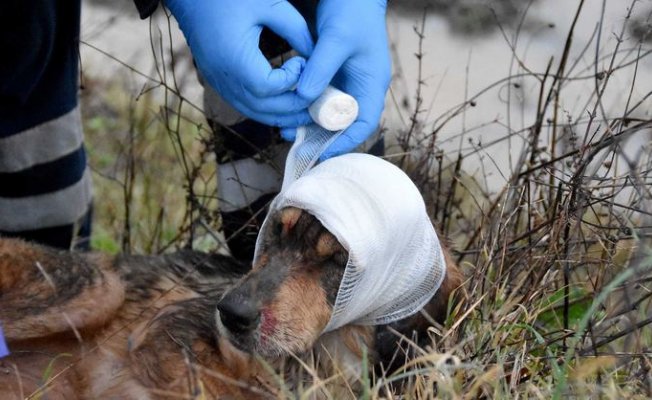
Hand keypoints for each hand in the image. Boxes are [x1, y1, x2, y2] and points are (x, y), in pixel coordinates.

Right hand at [166, 0, 314, 126]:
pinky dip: (265, 109)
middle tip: (316, 102)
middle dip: (292, 109)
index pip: (268, 87)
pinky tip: (283, 103)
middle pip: (263, 108)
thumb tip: (318, 55)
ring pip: (253, 112)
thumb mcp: (269, 5)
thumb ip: (296, 30)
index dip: (291, 80)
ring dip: (280, 116)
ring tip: (304, 111)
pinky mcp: (218, 82)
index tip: (302, 62)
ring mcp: (219, 83)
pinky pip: (244, 105)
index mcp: (234, 59)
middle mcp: (224, 78)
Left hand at [284, 0, 390, 158]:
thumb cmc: (351, 10)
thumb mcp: (336, 39)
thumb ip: (321, 69)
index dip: (346, 141)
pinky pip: (319, 97)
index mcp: (371, 82)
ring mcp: (346, 81)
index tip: (323, 152)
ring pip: (329, 112)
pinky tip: (287, 109)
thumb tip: (304, 97)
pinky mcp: (332, 74)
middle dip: (321, 138)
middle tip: (296, 145)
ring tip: (285, 131)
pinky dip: (305, 106)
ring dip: (309, 124)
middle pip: (344, 123)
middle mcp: (360, 86)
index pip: (364, 123)